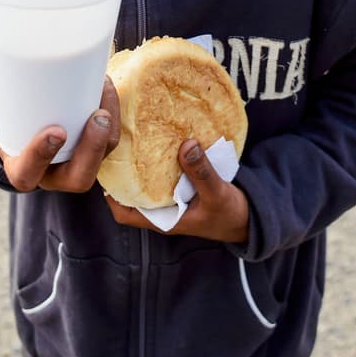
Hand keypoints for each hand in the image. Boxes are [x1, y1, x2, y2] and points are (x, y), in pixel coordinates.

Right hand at [0, 49, 120, 192]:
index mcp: (22, 169)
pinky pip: (111, 140)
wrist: (22, 130)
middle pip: (79, 177)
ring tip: (104, 89)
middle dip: (92, 149)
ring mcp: (77, 163)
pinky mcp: (94, 149)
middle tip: (98, 117)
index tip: (56, 131)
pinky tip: (106, 86)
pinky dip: (113, 114)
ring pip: (102, 156)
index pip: (29, 174)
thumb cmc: (3, 122)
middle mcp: (53, 174)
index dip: (42, 156)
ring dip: (108, 128)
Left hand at [104, 140, 249, 243]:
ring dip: (140, 164)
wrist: (249, 218)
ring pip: (146, 182)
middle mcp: (162, 210)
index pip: (125, 213)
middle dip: (122, 172)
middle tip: (116, 143)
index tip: (106, 168)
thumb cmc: (230, 214)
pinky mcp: (182, 188)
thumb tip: (186, 145)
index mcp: (164, 219)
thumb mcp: (217, 193)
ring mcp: (171, 199)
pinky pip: (164, 175)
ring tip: (133, 137)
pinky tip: (160, 140)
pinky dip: (161, 160)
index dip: (110, 195)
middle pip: (130, 193)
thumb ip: (202, 172)